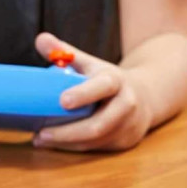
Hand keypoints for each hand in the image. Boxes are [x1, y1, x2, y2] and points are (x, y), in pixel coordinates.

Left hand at [31, 32, 151, 151]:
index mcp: (116, 80)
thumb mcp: (90, 63)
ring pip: (95, 140)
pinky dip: (74, 147)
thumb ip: (64, 52)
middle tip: (40, 133)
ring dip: (66, 143)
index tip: (62, 101)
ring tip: (41, 139)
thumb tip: (40, 39)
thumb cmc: (107, 80)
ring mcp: (127, 125)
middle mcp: (126, 104)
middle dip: (67, 132)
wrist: (145, 96)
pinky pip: (96, 148)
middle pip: (98, 124)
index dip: (84, 94)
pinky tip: (55, 143)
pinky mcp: (124, 142)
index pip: (102, 86)